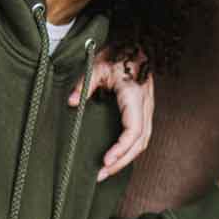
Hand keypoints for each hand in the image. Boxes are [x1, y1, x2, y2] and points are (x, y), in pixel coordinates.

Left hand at [69, 47, 152, 181]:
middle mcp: (145, 106)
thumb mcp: (98, 66)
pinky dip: (130, 150)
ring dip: (127, 158)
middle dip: (122, 161)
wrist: (136, 44)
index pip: (134, 130)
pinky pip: (142, 135)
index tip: (106, 160)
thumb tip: (71, 103)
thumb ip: (84, 84)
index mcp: (135, 96)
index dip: (121, 148)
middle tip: (101, 174)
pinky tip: (117, 157)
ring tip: (107, 170)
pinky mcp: (144, 111)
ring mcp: (148, 109)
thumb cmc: (118, 54)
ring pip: (143, 141)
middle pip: (140, 142)